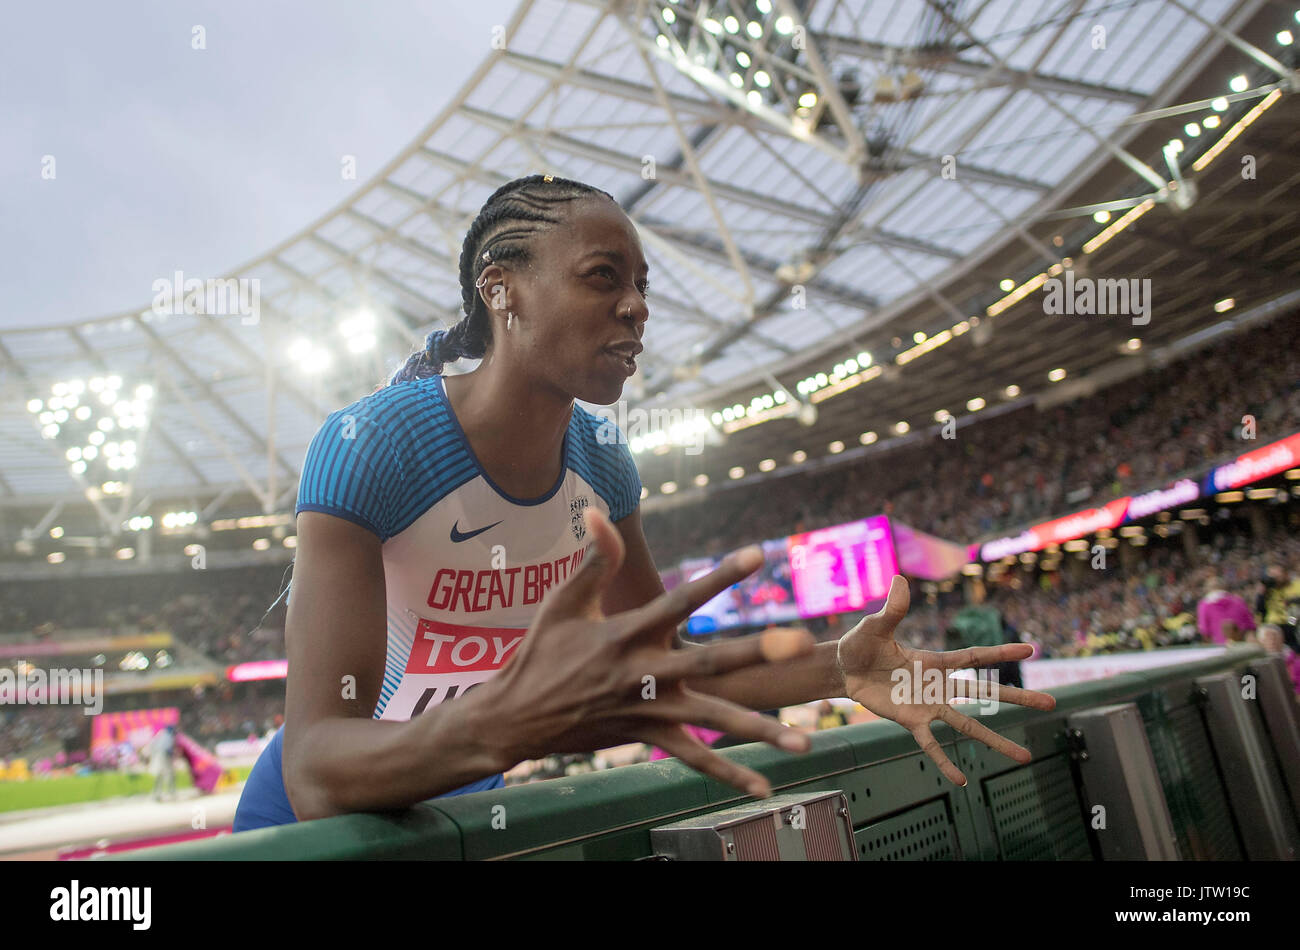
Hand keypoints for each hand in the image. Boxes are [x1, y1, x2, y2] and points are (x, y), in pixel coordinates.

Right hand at [483, 507, 816, 797]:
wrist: (516, 715)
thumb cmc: (541, 651)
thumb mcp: (564, 601)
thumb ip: (594, 559)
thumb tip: (597, 511)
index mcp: (626, 635)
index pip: (682, 600)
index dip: (719, 576)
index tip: (758, 554)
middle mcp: (644, 673)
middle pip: (710, 662)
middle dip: (758, 652)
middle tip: (802, 642)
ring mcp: (649, 709)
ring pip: (712, 720)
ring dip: (761, 731)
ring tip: (805, 743)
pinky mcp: (647, 736)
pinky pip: (692, 758)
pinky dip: (727, 775)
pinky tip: (763, 788)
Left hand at [835, 576, 1055, 785]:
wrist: (845, 669)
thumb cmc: (863, 644)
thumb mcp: (877, 626)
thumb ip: (893, 609)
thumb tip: (900, 579)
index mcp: (936, 661)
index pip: (975, 657)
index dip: (1002, 654)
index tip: (1031, 650)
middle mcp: (939, 685)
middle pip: (985, 693)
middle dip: (1017, 698)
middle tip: (1051, 704)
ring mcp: (929, 706)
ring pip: (969, 725)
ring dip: (995, 740)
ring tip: (1025, 756)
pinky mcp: (912, 722)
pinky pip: (932, 745)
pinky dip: (944, 761)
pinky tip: (961, 779)